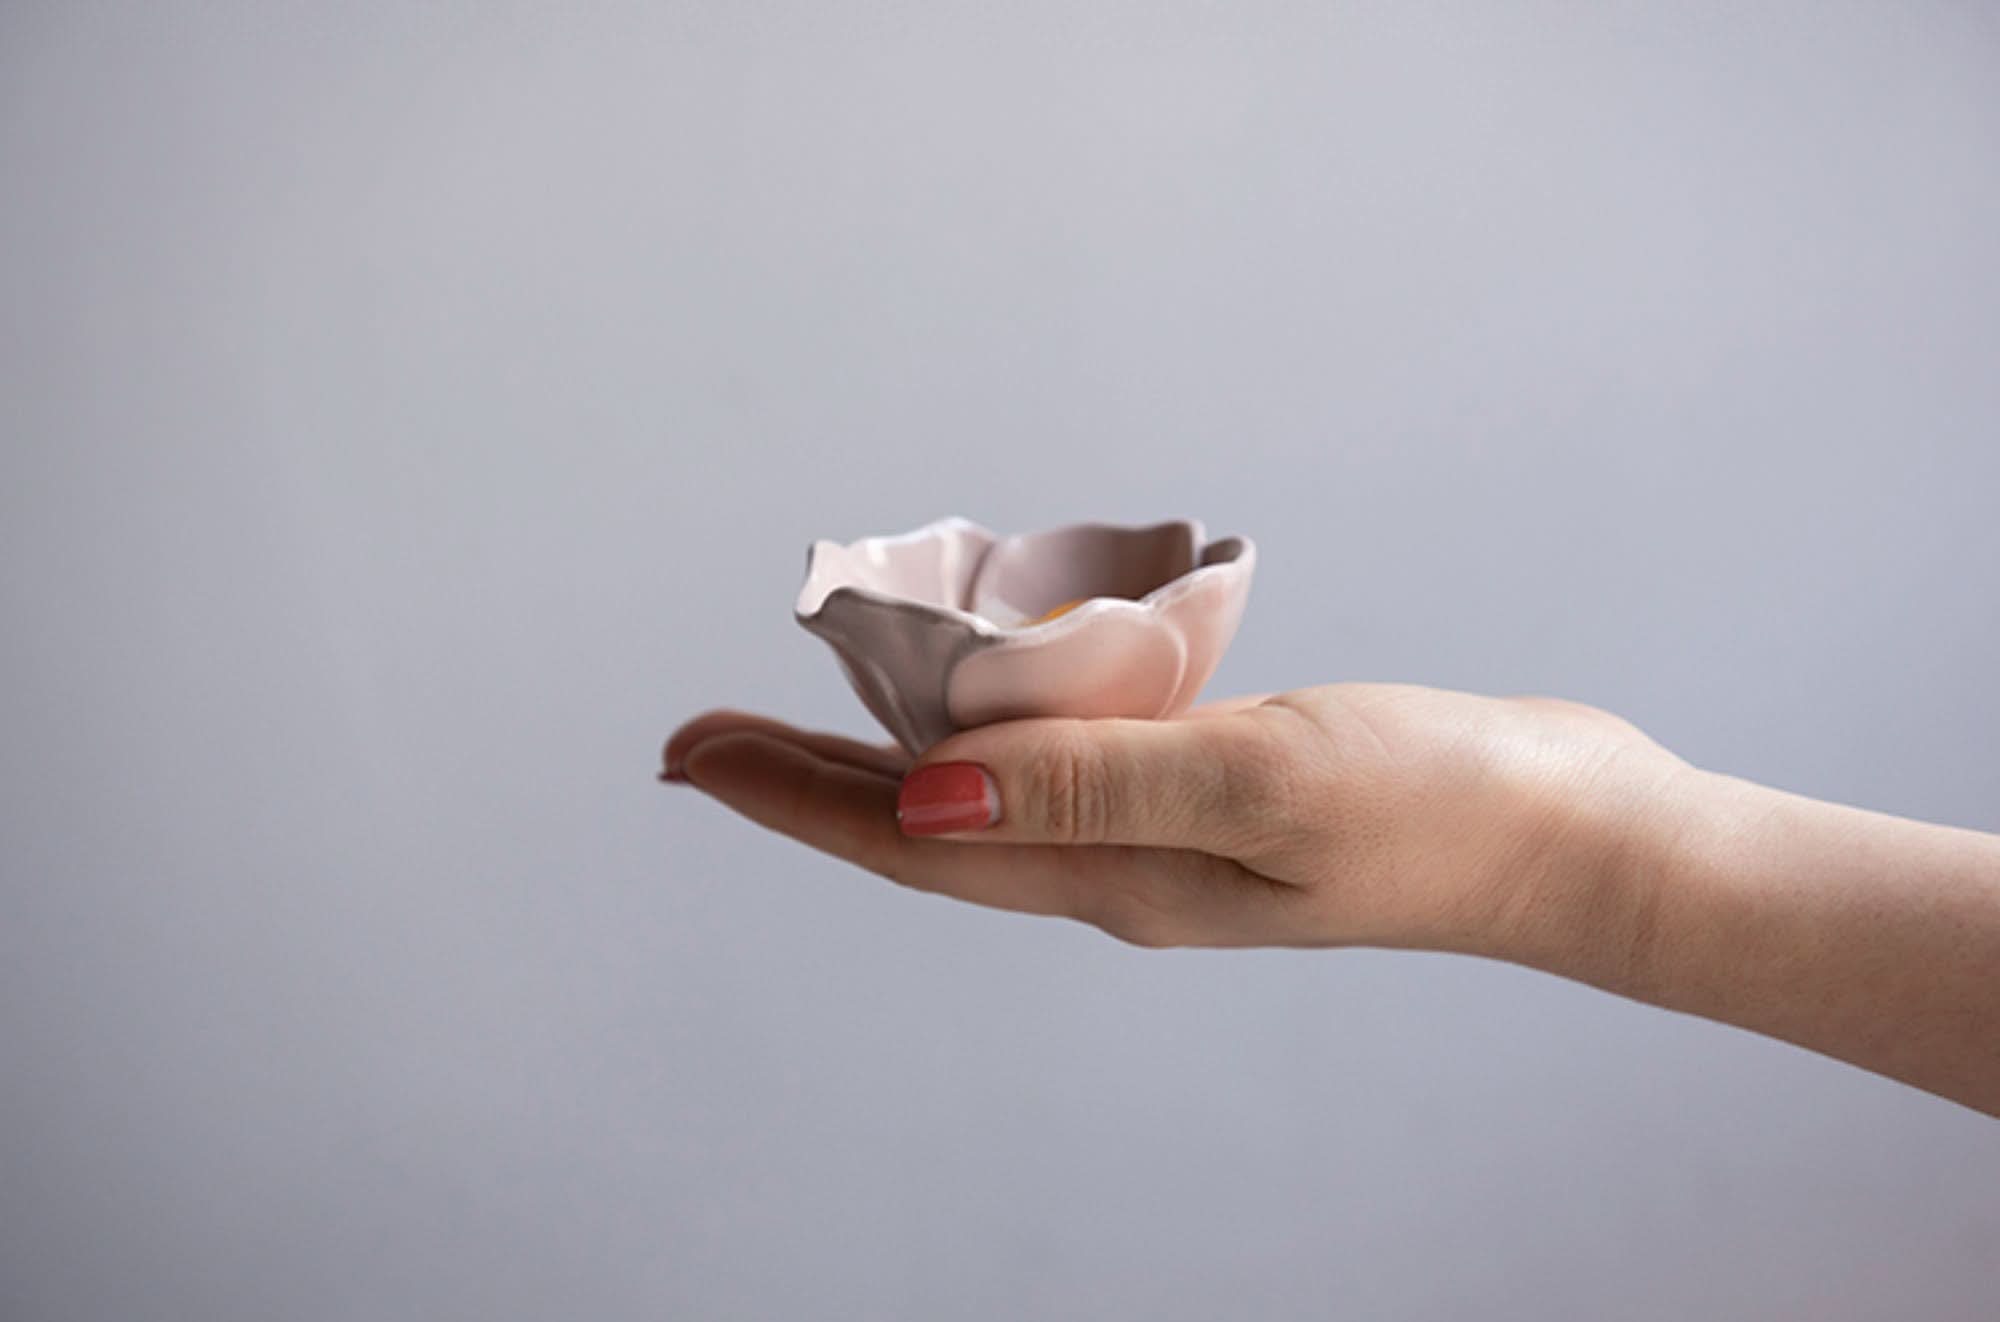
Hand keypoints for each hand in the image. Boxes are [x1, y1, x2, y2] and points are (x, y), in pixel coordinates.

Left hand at [661, 684, 1690, 965]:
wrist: (1572, 832)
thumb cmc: (1441, 808)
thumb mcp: (1261, 782)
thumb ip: (1093, 784)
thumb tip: (919, 803)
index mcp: (1116, 879)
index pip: (912, 846)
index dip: (794, 799)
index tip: (691, 754)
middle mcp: (1121, 869)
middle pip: (926, 830)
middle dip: (808, 782)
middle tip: (704, 733)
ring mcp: (1170, 835)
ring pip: (989, 796)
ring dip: (889, 756)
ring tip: (813, 706)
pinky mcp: (1216, 789)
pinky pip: (1067, 758)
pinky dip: (999, 723)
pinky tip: (991, 686)